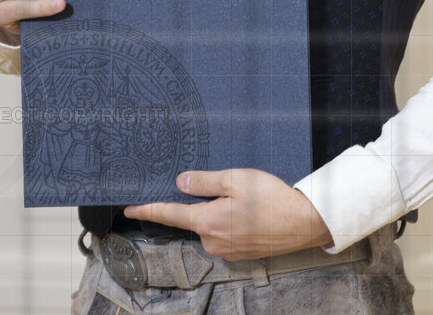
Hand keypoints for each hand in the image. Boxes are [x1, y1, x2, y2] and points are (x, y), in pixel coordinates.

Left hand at [123, 168, 332, 260]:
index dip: (147, 209)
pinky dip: (230, 219)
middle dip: (201, 201)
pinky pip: (225, 232)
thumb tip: (180, 183)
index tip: (129, 208)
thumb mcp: (235, 179)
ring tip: (245, 197)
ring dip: (218, 210)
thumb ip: (204, 182)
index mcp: (207, 221)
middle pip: (193, 217)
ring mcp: (226, 249)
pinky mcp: (239, 252)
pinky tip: (249, 209)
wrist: (303, 222)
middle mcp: (212, 240)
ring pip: (210, 224)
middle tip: (226, 186)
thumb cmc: (271, 198)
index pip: (169, 214)